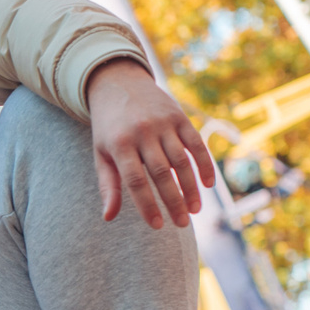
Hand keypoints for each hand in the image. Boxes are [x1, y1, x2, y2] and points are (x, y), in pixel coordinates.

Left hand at [84, 57, 214, 228]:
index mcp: (120, 144)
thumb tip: (108, 217)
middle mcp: (142, 132)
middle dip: (173, 201)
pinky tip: (208, 185)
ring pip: (182, 161)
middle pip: (162, 173)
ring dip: (191, 188)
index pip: (136, 181)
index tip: (158, 225)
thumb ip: (108, 185)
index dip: (148, 205)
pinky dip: (204, 165)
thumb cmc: (109, 127)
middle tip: (181, 224)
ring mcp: (163, 123)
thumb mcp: (102, 153)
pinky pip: (196, 144)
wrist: (118, 84)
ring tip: (195, 210)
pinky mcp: (179, 117)